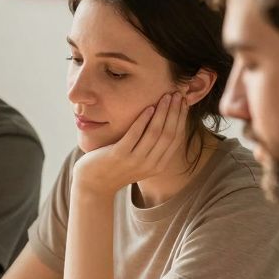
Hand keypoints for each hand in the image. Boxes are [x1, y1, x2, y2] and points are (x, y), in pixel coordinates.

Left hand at [73, 92, 189, 195]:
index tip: (184, 102)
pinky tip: (148, 107)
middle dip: (175, 112)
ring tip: (165, 97)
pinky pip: (134, 134)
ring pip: (154, 132)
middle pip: (169, 134)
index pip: (176, 138)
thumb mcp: (140, 161)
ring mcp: (134, 160)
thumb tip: (166, 124)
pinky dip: (143, 120)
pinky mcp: (119, 155)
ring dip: (162, 112)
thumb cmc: (116, 168)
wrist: (94, 184)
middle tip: (178, 94)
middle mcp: (150, 164)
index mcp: (158, 165)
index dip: (181, 119)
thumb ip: (153, 148)